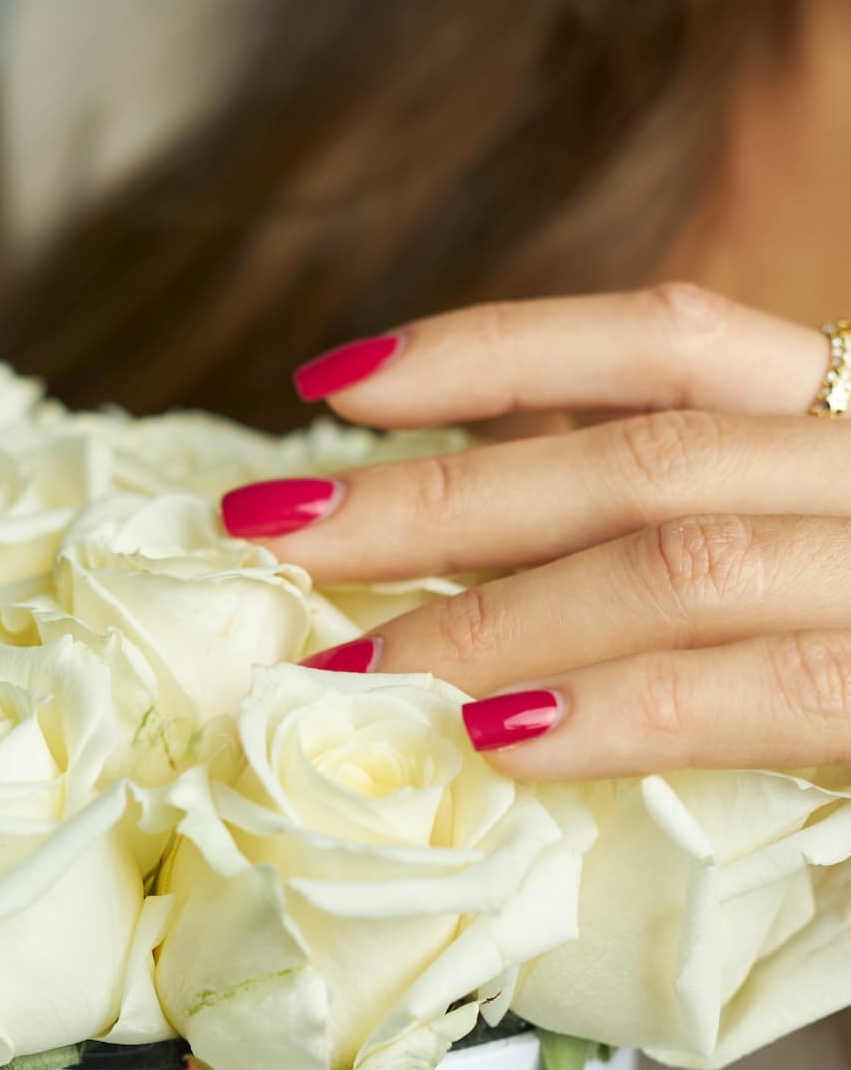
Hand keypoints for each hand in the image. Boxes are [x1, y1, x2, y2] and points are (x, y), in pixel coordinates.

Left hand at [219, 285, 850, 778]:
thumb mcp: (810, 554)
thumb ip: (691, 538)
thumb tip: (485, 575)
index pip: (664, 338)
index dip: (489, 350)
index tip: (337, 385)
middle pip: (628, 452)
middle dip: (427, 497)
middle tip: (271, 529)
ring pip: (674, 556)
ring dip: (486, 612)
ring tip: (346, 668)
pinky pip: (764, 688)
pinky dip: (620, 707)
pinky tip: (500, 731)